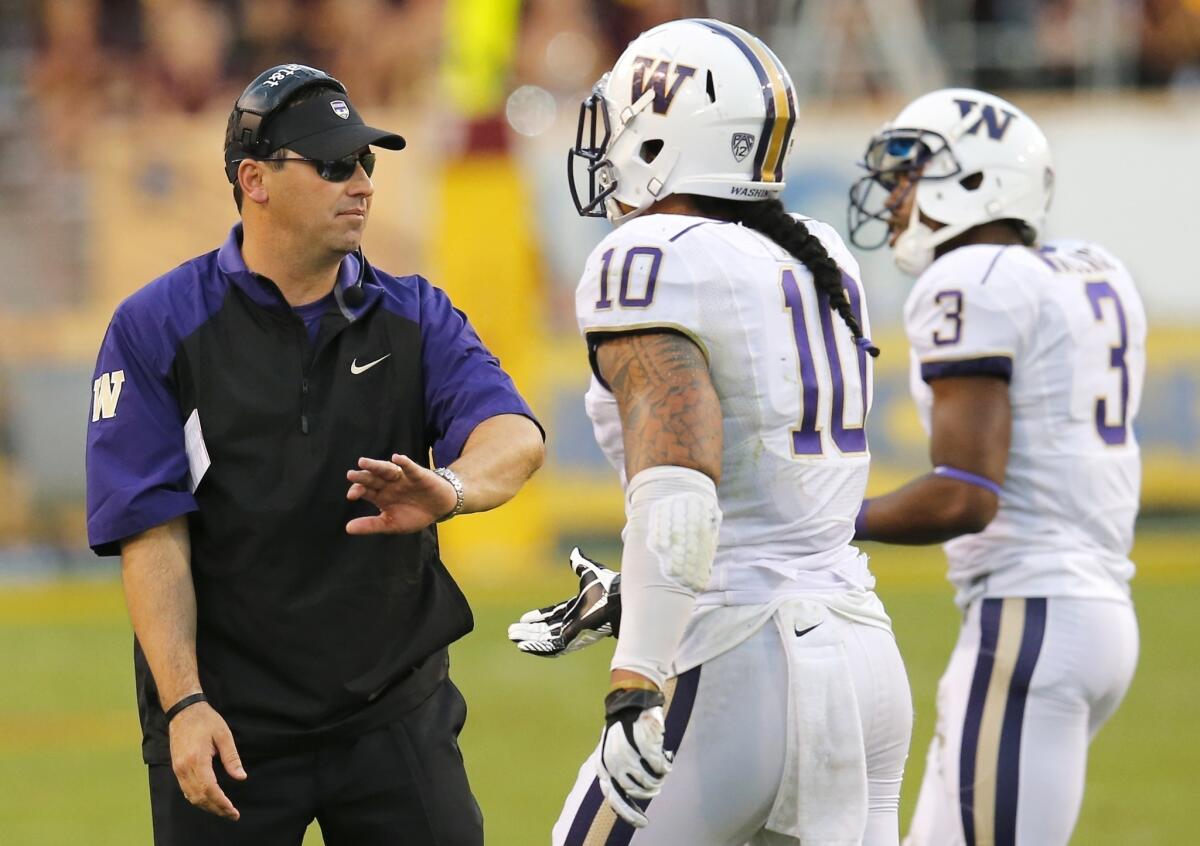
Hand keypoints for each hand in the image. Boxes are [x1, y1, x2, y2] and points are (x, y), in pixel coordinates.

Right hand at [168, 702, 246, 819]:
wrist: (183, 711)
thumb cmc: (206, 720)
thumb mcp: (224, 735)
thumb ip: (232, 758)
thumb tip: (241, 777)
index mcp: (197, 759)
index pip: (209, 789)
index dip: (221, 802)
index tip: (233, 810)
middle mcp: (184, 768)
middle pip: (199, 797)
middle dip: (216, 808)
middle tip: (232, 814)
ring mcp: (178, 769)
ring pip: (191, 796)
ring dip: (207, 806)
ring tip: (223, 810)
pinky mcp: (176, 768)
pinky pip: (186, 790)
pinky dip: (197, 799)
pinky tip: (209, 800)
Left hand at [345, 453, 458, 533]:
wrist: (440, 508)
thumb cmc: (414, 515)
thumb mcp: (391, 524)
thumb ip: (371, 525)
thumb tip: (347, 528)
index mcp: (380, 495)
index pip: (365, 490)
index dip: (357, 490)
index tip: (351, 496)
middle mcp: (388, 484)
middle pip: (373, 478)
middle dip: (362, 476)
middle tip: (351, 475)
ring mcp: (402, 478)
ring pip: (387, 470)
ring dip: (376, 465)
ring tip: (363, 462)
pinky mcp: (418, 475)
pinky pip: (410, 467)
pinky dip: (404, 462)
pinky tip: (397, 458)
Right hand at [508, 547, 620, 656]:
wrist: (615, 598)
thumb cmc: (606, 586)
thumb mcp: (589, 571)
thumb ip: (580, 564)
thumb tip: (575, 551)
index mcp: (577, 608)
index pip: (554, 615)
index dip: (538, 617)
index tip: (524, 618)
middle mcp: (573, 622)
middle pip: (546, 629)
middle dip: (529, 630)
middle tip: (512, 631)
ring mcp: (572, 632)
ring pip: (545, 638)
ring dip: (528, 638)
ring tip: (512, 636)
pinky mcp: (571, 639)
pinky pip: (551, 646)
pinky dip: (537, 646)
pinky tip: (523, 645)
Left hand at [597, 686, 670, 828]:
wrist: (631, 698)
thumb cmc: (624, 726)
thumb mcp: (613, 750)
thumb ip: (619, 772)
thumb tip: (629, 793)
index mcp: (603, 766)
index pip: (615, 799)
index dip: (629, 814)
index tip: (644, 823)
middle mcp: (613, 762)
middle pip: (636, 791)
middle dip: (649, 790)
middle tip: (657, 782)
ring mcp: (628, 754)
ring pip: (650, 781)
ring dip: (658, 777)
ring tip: (661, 767)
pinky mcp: (643, 745)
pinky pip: (659, 767)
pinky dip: (665, 766)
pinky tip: (666, 759)